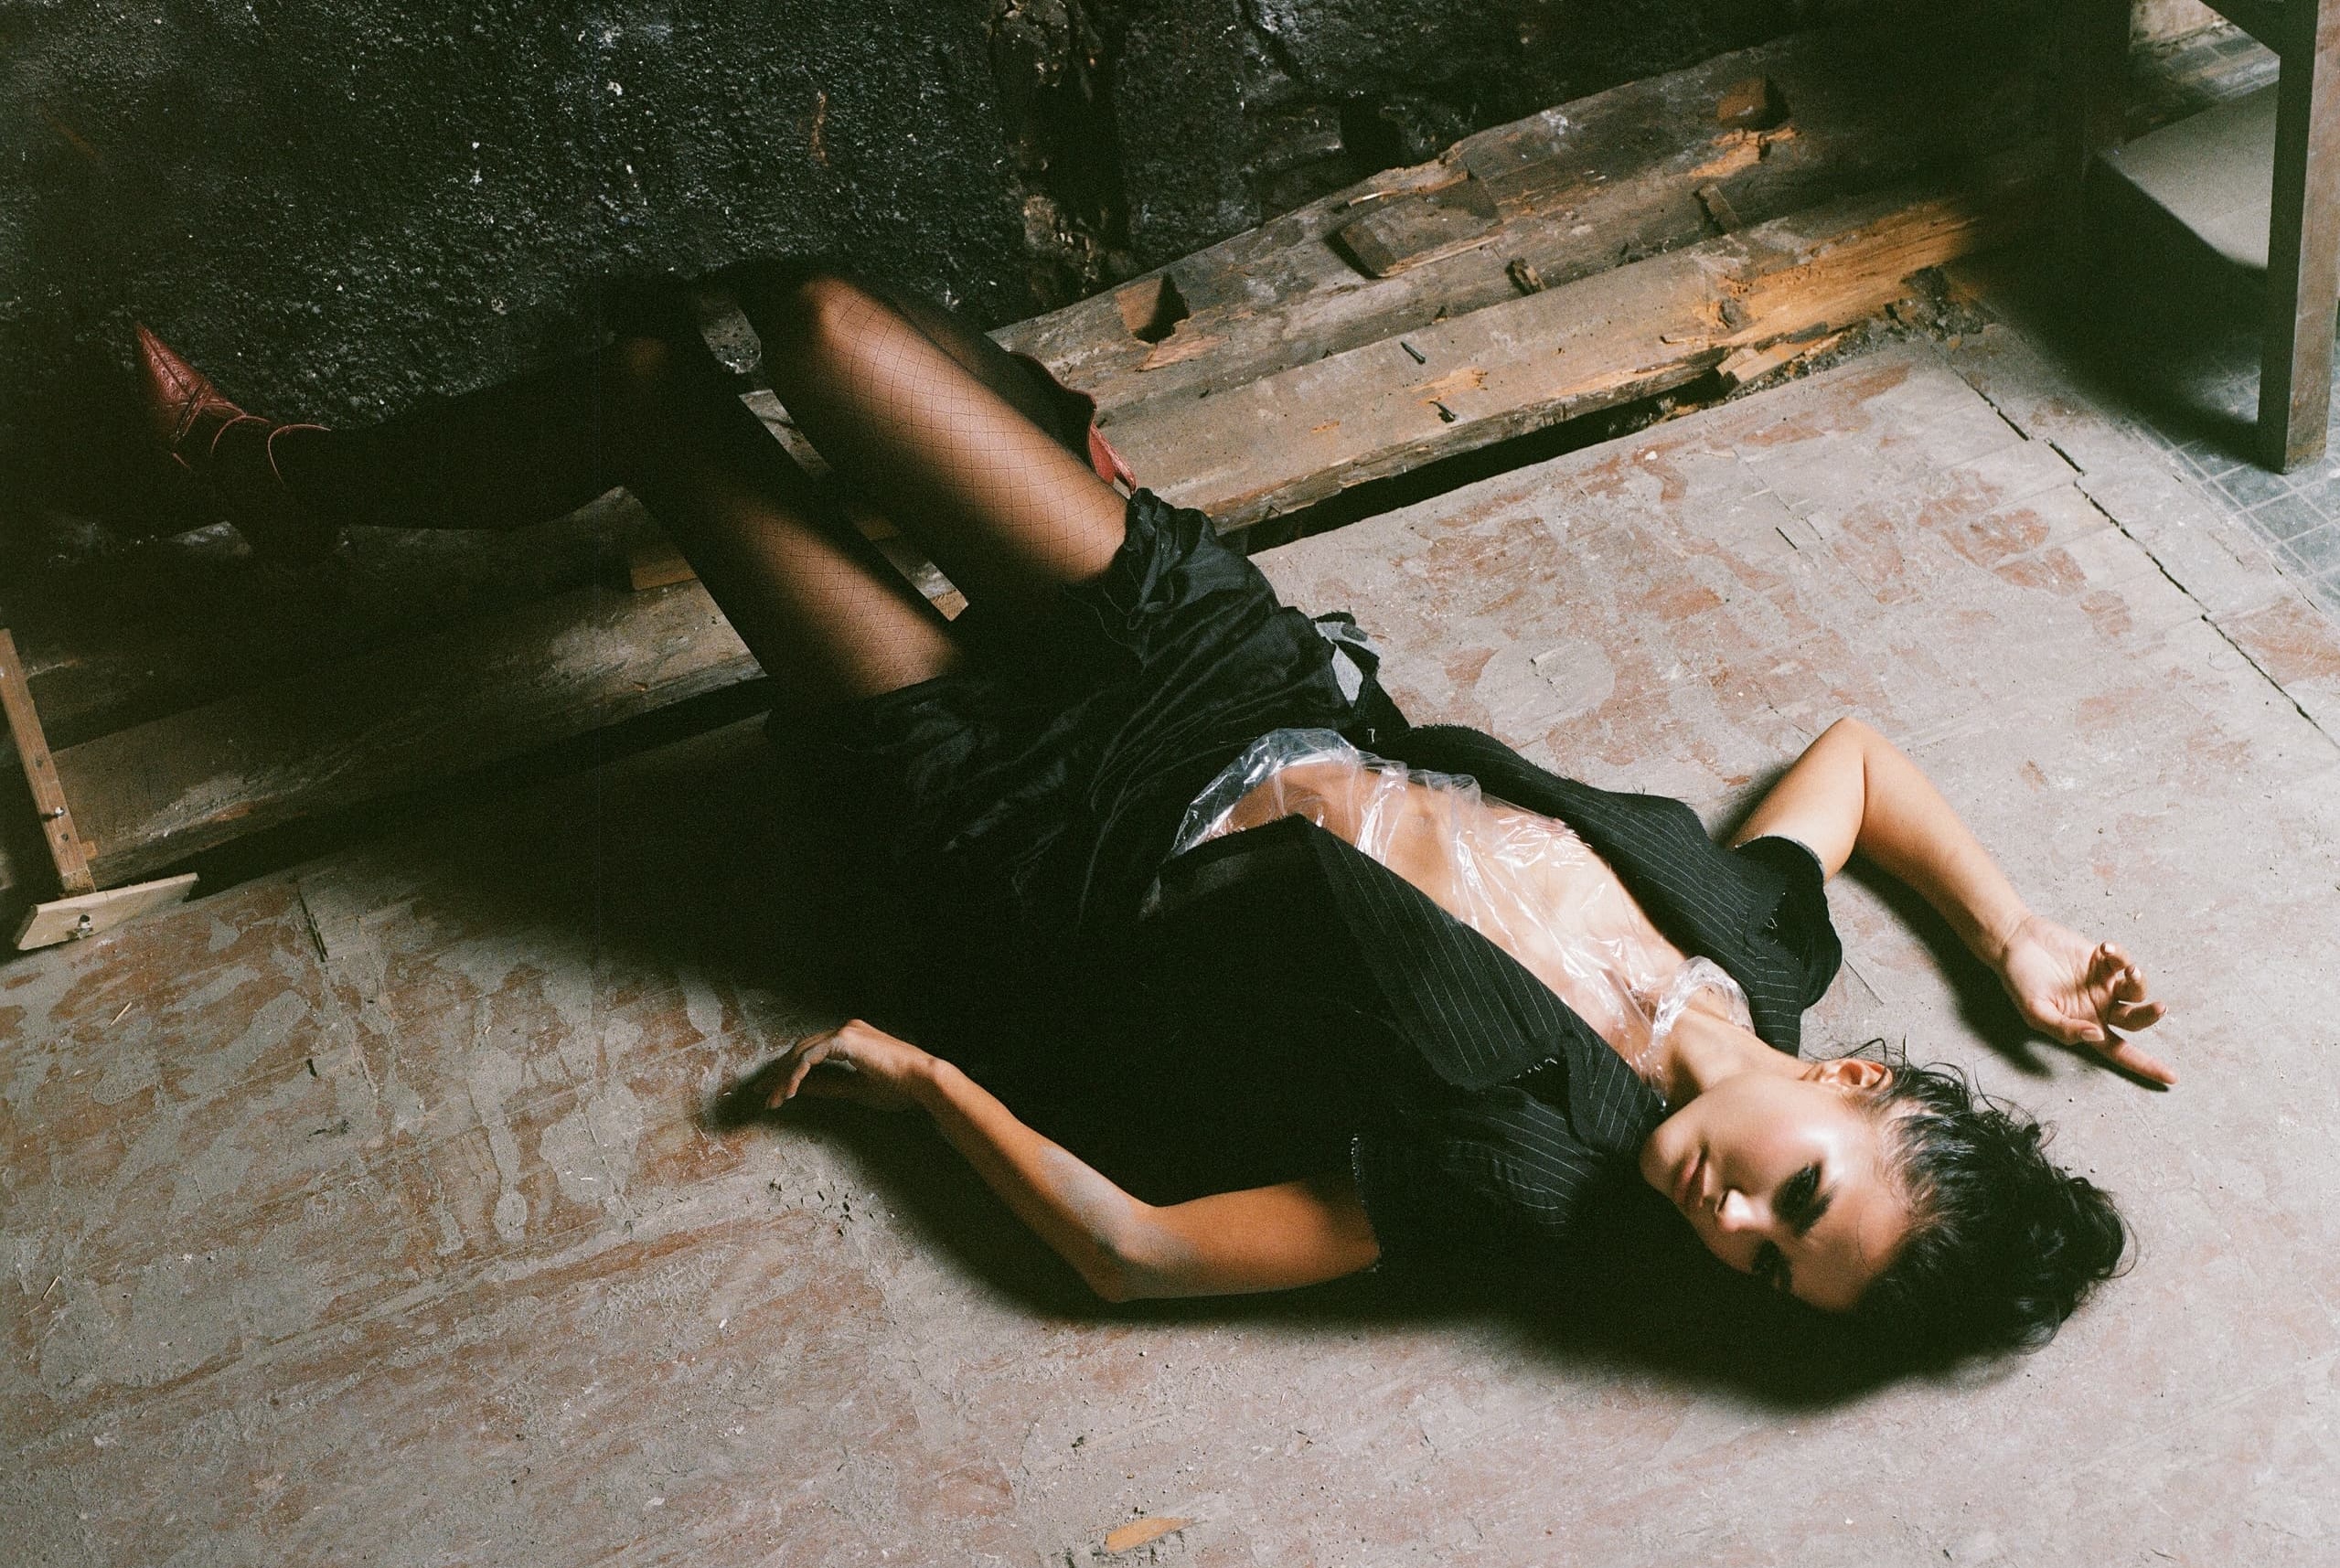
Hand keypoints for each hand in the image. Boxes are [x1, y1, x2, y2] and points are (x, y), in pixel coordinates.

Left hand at [765, 1019, 937, 1112]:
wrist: (923, 1081)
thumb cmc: (899, 1087)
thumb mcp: (856, 1088)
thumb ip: (828, 1085)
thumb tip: (801, 1088)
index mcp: (851, 1039)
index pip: (810, 1053)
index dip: (789, 1072)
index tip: (774, 1092)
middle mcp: (846, 1029)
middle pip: (800, 1050)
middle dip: (779, 1074)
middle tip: (763, 1096)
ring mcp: (845, 1031)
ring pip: (801, 1053)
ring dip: (784, 1078)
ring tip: (773, 1100)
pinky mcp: (845, 1039)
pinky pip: (810, 1057)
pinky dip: (797, 1074)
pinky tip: (790, 1092)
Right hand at [1994, 913, 2172, 1084]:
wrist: (2015, 942)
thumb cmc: (2019, 981)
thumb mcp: (2035, 1011)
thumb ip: (2062, 1028)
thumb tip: (2095, 1034)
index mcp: (2085, 1025)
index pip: (2120, 1051)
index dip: (2145, 1065)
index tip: (2170, 1078)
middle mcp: (2099, 1006)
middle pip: (2135, 1020)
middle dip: (2150, 1016)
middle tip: (2159, 1008)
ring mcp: (2103, 982)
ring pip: (2136, 990)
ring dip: (2140, 982)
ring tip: (2130, 970)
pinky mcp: (2103, 959)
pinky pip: (2122, 960)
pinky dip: (2120, 955)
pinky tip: (2104, 948)